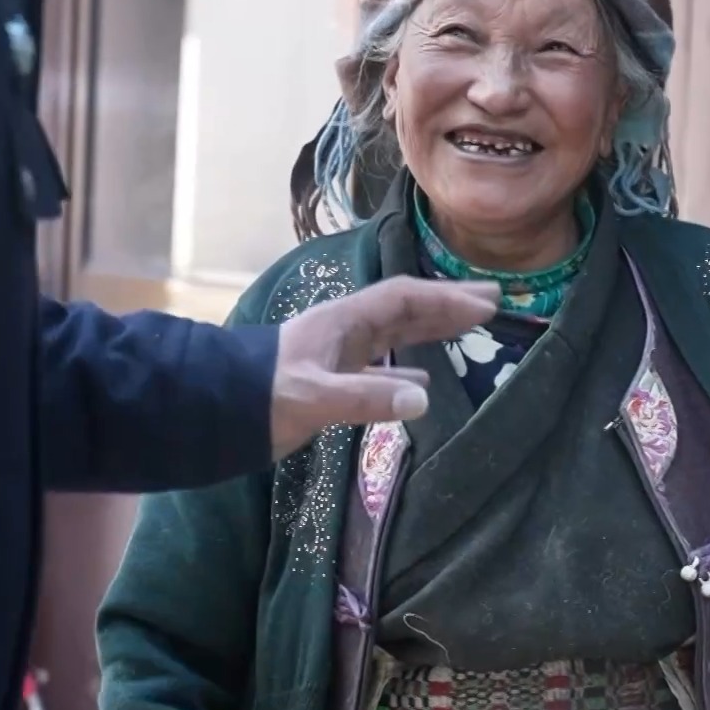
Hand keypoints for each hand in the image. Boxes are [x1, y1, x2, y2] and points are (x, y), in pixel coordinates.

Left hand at [270, 276, 498, 458]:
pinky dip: (408, 367)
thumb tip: (425, 396)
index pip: (405, 299)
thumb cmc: (262, 396)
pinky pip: (381, 364)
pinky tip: (424, 383)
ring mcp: (339, 353)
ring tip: (469, 329)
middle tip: (492, 301)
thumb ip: (366, 396)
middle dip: (448, 303)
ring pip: (396, 333)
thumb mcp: (315, 396)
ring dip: (433, 329)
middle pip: (406, 309)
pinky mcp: (331, 378)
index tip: (486, 303)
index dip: (446, 298)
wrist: (216, 411)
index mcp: (345, 321)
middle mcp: (346, 330)